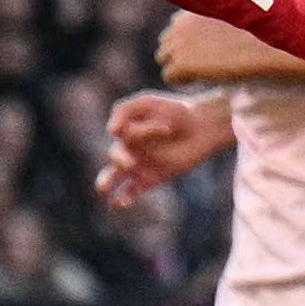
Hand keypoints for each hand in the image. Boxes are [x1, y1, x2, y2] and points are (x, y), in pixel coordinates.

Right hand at [93, 91, 224, 206]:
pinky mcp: (151, 178)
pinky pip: (131, 190)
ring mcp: (138, 164)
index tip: (167, 128)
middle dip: (119, 160)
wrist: (202, 126)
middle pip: (115, 155)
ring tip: (102, 188)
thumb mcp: (148, 102)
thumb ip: (125, 110)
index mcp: (123, 129)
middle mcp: (128, 147)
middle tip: (129, 164)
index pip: (125, 134)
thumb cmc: (175, 110)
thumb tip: (111, 131)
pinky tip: (119, 203)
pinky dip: (123, 198)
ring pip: (114, 175)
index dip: (144, 132)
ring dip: (106, 181)